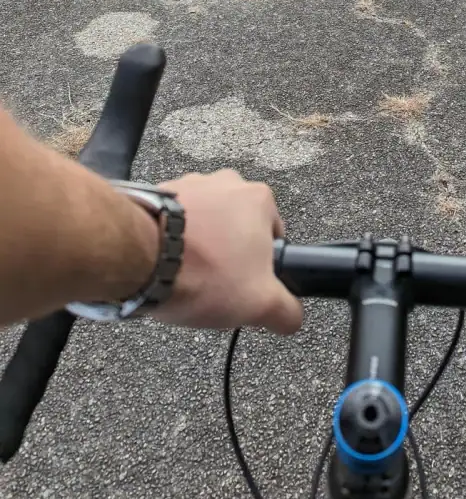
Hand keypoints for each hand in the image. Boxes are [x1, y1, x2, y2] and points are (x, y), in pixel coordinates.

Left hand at [153, 170, 302, 332]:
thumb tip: (292, 316)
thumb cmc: (203, 273)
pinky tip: (164, 264)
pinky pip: (173, 220)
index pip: (274, 237)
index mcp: (259, 199)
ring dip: (199, 245)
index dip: (262, 268)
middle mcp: (226, 182)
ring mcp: (190, 183)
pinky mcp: (157, 192)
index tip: (244, 286)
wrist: (140, 258)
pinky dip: (172, 239)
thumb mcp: (260, 304)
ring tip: (185, 275)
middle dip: (228, 254)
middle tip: (215, 284)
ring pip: (204, 222)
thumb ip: (287, 311)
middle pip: (237, 227)